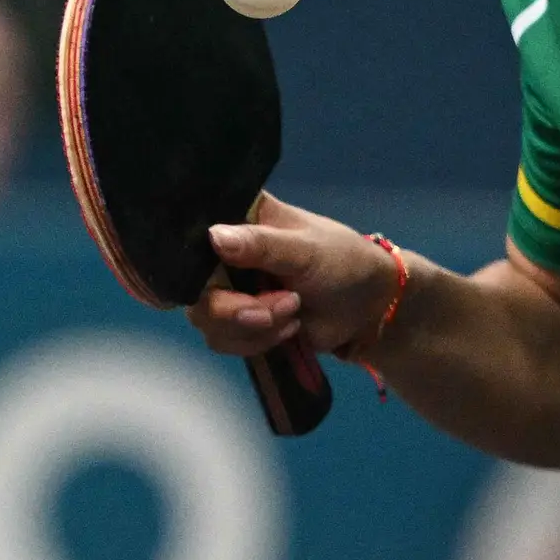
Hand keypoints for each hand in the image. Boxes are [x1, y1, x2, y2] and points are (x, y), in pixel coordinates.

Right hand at [196, 195, 400, 361]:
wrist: (367, 308)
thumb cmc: (341, 262)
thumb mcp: (305, 250)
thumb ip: (261, 245)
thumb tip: (213, 236)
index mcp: (238, 218)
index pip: (192, 231)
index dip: (192, 257)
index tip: (219, 276)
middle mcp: (223, 252)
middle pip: (193, 286)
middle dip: (234, 309)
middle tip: (274, 311)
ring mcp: (228, 289)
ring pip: (206, 319)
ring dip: (252, 328)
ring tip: (293, 315)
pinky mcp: (238, 322)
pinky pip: (223, 340)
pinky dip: (256, 342)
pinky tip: (290, 330)